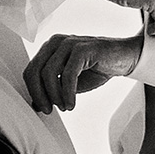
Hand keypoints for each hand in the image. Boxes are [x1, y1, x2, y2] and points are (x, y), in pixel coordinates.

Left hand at [24, 34, 142, 113]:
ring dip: (55, 96)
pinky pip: (67, 74)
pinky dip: (67, 93)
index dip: (33, 92)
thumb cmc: (96, 69)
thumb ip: (53, 89)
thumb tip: (36, 105)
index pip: (30, 71)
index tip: (44, 107)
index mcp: (49, 48)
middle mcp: (55, 43)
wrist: (124, 58)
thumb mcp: (70, 82)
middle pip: (35, 71)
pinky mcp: (82, 49)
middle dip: (40, 95)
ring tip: (65, 107)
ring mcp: (68, 43)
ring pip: (48, 73)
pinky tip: (72, 104)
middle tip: (49, 110)